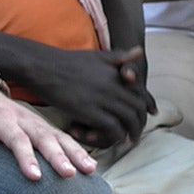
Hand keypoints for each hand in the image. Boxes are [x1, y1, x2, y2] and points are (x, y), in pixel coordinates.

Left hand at [0, 83, 98, 181]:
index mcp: (0, 118)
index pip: (15, 138)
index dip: (25, 157)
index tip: (35, 177)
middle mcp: (22, 118)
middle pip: (43, 137)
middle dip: (58, 156)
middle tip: (69, 174)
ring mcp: (35, 120)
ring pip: (58, 135)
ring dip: (75, 152)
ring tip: (90, 170)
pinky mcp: (42, 125)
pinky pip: (62, 136)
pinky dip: (77, 148)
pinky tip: (89, 165)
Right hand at [8, 41, 153, 148]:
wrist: (42, 66)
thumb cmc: (66, 61)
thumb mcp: (97, 56)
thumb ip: (119, 57)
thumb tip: (140, 52)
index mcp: (116, 74)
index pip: (141, 94)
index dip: (148, 106)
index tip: (150, 115)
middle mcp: (114, 86)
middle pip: (137, 110)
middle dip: (139, 125)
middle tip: (134, 134)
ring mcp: (103, 99)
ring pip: (128, 122)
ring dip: (129, 134)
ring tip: (123, 141)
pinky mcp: (91, 111)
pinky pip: (112, 130)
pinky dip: (111, 137)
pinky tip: (104, 138)